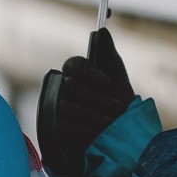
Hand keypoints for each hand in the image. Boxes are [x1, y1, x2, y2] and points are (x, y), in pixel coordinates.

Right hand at [36, 28, 134, 176]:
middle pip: (70, 85)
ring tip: (108, 125)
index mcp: (78, 78)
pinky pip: (65, 124)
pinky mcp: (54, 131)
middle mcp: (63, 92)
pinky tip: (97, 135)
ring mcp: (56, 112)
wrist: (121, 147)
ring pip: (67, 105)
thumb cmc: (121, 114)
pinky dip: (86, 130)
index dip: (88, 71)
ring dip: (94, 116)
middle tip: (113, 108)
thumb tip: (101, 30)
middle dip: (95, 99)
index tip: (106, 82)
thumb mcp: (118, 84)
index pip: (72, 64)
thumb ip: (108, 56)